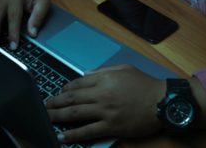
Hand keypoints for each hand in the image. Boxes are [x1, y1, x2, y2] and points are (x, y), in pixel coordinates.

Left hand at [46, 65, 165, 143]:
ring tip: (47, 118)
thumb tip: (85, 74)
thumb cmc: (145, 84)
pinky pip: (88, 131)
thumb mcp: (125, 69)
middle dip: (55, 102)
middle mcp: (101, 94)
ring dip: (59, 116)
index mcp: (105, 79)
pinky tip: (63, 136)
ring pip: (76, 114)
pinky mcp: (111, 126)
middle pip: (72, 98)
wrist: (162, 102)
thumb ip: (103, 71)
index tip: (58, 92)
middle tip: (44, 106)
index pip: (78, 83)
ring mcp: (105, 111)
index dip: (65, 88)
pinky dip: (74, 134)